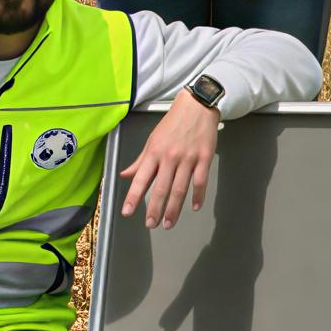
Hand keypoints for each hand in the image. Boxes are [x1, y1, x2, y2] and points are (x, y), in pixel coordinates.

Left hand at [117, 92, 221, 227]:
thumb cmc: (172, 123)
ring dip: (174, 209)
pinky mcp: (204, 158)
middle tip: (151, 224)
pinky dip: (198, 196)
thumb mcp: (152, 140)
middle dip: (155, 209)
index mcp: (154, 153)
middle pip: (161, 188)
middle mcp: (169, 157)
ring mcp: (188, 158)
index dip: (133, 197)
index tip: (128, 212)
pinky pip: (201, 181)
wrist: (196, 106)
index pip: (141, 179)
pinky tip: (194, 207)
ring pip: (180, 189)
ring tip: (169, 223)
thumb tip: (125, 175)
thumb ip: (140, 161)